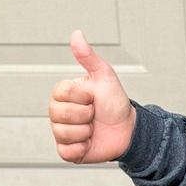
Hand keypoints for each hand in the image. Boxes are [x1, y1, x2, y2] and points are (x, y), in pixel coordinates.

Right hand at [48, 30, 137, 164]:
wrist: (128, 130)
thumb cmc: (114, 102)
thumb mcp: (104, 76)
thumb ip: (89, 57)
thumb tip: (76, 34)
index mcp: (62, 94)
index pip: (62, 93)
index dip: (83, 96)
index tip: (93, 97)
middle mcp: (58, 113)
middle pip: (59, 114)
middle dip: (85, 115)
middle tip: (94, 114)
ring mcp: (61, 132)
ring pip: (64, 133)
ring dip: (86, 132)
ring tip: (93, 128)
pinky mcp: (67, 151)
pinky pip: (67, 151)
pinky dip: (82, 148)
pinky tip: (89, 142)